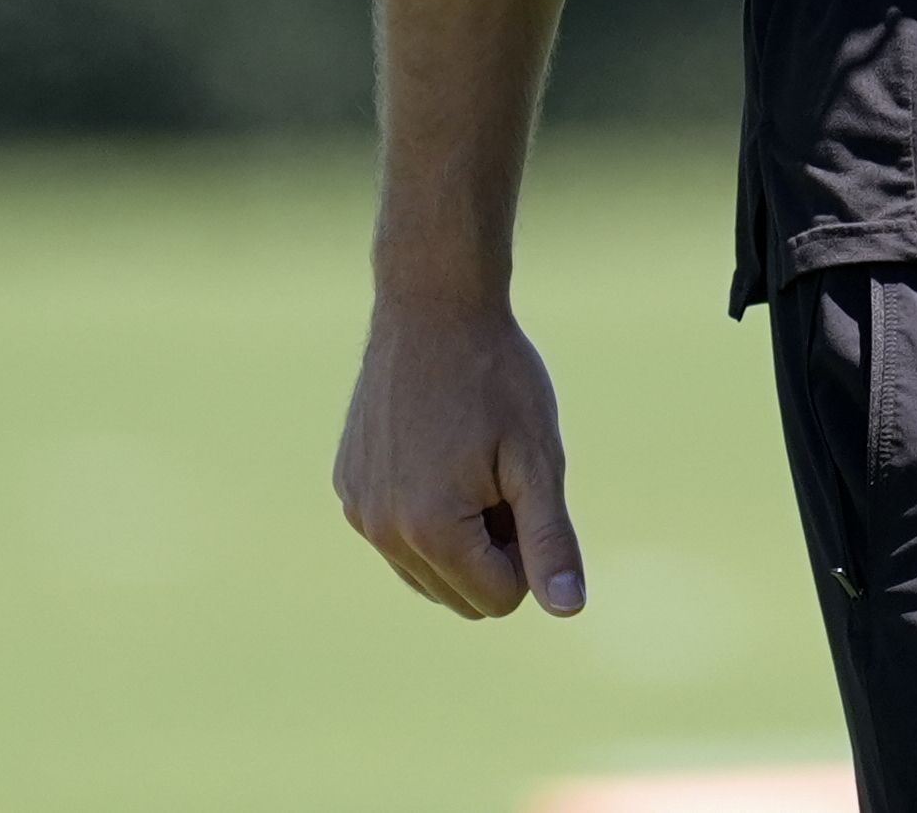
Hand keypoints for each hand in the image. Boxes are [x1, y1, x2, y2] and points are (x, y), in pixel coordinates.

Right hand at [337, 285, 586, 618]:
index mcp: (431, 529)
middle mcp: (382, 531)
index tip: (524, 488)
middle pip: (462, 595)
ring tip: (472, 464)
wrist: (431, 307)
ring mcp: (358, 510)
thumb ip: (550, 541)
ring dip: (460, 537)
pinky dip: (425, 513)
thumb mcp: (536, 459)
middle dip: (494, 550)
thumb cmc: (496, 378)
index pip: (501, 599)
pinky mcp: (348, 486)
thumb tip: (569, 610)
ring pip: (427, 573)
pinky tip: (437, 450)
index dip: (528, 551)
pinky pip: (397, 536)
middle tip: (502, 476)